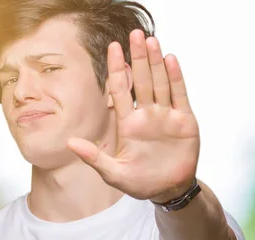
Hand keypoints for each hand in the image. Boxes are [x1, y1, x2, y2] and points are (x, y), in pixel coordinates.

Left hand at [67, 29, 199, 202]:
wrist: (169, 190)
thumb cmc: (141, 183)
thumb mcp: (114, 174)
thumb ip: (94, 158)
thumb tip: (70, 143)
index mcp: (129, 124)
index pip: (121, 90)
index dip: (117, 69)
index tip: (113, 48)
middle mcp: (147, 115)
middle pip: (142, 80)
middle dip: (138, 58)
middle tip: (135, 34)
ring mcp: (166, 116)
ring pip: (160, 83)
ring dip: (156, 63)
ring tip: (152, 41)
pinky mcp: (185, 121)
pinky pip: (179, 95)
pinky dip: (176, 78)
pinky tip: (171, 61)